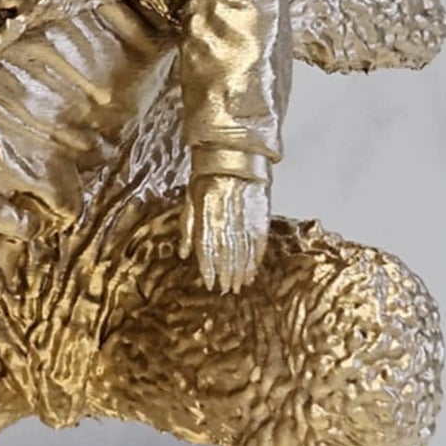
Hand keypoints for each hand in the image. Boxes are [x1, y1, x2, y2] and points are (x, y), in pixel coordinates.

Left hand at [182, 173, 269, 294]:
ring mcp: (246, 216)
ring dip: (242, 270)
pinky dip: (256, 258)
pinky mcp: (262, 213)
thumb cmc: (207, 176)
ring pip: (244, 250)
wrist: (234, 155)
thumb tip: (184, 254)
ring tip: (240, 285)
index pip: (208, 248)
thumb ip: (187, 227)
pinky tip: (253, 270)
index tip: (210, 283)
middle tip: (227, 290)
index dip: (210, 268)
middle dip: (227, 274)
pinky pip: (259, 240)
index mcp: (207, 213)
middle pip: (227, 252)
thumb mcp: (190, 198)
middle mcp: (227, 217)